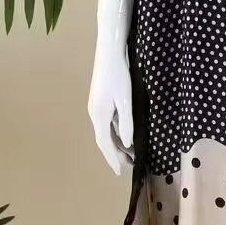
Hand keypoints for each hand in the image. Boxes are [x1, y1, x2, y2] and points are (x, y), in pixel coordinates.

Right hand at [88, 45, 134, 174]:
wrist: (110, 52)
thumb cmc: (118, 75)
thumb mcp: (125, 100)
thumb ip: (126, 123)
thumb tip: (128, 143)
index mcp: (99, 115)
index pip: (105, 143)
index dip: (113, 158)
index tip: (120, 172)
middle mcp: (95, 113)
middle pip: (104, 139)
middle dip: (115, 154)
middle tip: (129, 165)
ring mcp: (97, 107)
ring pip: (106, 131)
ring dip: (117, 143)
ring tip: (130, 153)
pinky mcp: (101, 100)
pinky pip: (108, 122)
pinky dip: (116, 132)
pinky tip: (125, 135)